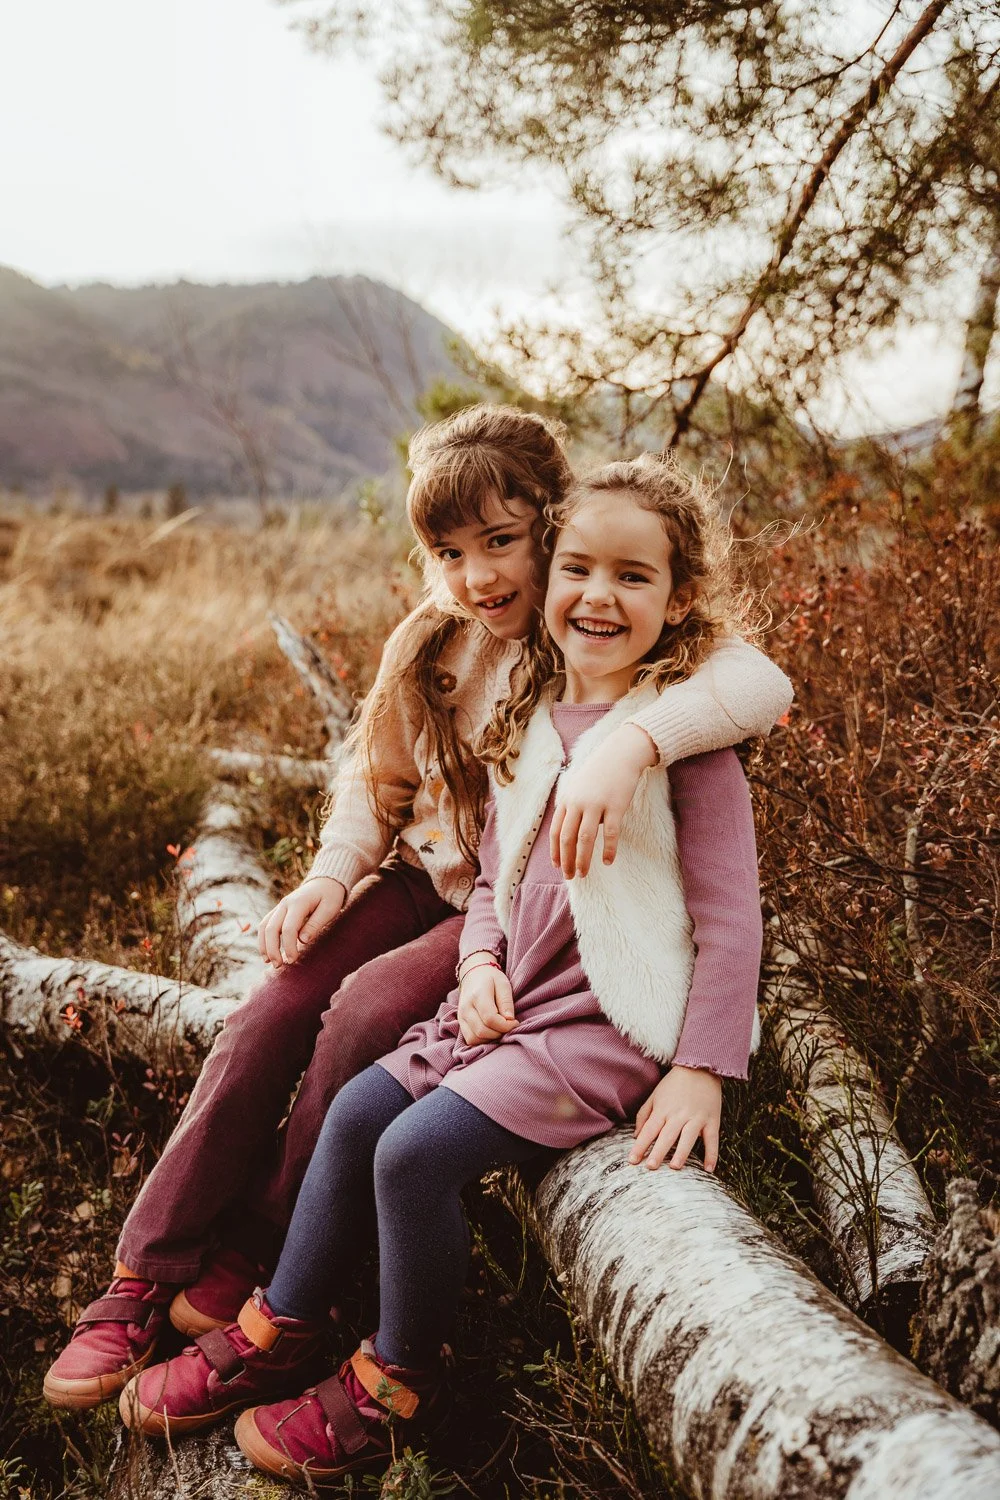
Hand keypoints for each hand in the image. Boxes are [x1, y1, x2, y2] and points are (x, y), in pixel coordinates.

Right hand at [258, 877, 346, 968]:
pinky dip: (263, 938)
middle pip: (271, 928)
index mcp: (298, 903)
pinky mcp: (278, 911)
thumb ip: (316, 924)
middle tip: (279, 965)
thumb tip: (303, 941)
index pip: (288, 928)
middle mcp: (285, 904)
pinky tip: (267, 952)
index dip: (289, 946)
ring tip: (268, 962)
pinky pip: (265, 924)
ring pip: (264, 926)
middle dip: (272, 949)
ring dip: (264, 945)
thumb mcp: (330, 909)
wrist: (325, 882)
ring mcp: (280, 906)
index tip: (293, 960)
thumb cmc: (330, 896)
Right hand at [457, 954, 516, 1044]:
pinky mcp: (460, 1023)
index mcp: (477, 995)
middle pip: (482, 1031)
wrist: (473, 975)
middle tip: (509, 1026)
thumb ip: (506, 1003)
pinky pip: (470, 1040)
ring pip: (475, 1039)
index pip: (490, 1018)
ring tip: (500, 1029)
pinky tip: (491, 1032)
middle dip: (499, 1033)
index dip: (505, 1025)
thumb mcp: (503, 985)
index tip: (515, 1022)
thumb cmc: (491, 979)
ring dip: (490, 1039)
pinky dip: (482, 1040)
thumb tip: (509, 1020)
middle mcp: (466, 1007)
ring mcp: (461, 1016)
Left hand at [550, 724, 656, 877]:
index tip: (557, 866)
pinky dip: (608, 849)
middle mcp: (578, 803)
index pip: (556, 831)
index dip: (555, 851)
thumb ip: (572, 807)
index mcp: (567, 799)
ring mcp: (596, 804)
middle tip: (569, 876)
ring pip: (585, 839)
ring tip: (583, 873)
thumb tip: (569, 832)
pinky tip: (608, 861)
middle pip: (567, 838)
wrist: (621, 754)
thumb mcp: (578, 787)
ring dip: (582, 859)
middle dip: (566, 860)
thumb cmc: (599, 773)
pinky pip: (610, 833)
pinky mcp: (616, 806)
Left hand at [629, 1066, 721, 1171]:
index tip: (632, 1160)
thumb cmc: (674, 1084)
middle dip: (658, 1152)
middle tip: (650, 1167)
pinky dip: (712, 1154)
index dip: (640, 1145)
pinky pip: (712, 1139)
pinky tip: (708, 1169)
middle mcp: (679, 1114)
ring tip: (674, 1167)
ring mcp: (696, 1118)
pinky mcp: (712, 1120)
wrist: (700, 1068)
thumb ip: (644, 1114)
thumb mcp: (655, 1095)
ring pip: (688, 1138)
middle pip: (667, 1136)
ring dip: (682, 1153)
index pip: (649, 1130)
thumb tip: (636, 1136)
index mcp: (663, 1109)